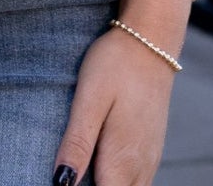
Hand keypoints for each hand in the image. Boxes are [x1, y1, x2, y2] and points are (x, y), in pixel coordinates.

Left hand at [52, 23, 176, 185]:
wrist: (151, 41)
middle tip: (70, 164)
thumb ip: (77, 144)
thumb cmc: (116, 64)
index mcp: (121, 162)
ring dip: (105, 182)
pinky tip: (99, 159)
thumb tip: (61, 183)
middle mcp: (140, 169)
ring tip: (83, 161)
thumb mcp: (89, 99)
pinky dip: (116, 178)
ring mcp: (149, 161)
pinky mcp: (150, 150)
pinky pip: (134, 180)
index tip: (64, 178)